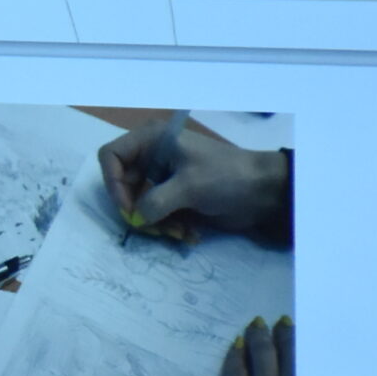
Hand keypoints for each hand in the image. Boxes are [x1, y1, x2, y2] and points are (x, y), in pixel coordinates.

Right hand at [98, 125, 289, 242]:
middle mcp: (153, 157)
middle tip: (152, 227)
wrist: (265, 192)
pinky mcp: (174, 197)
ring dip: (156, 223)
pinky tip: (189, 234)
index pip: (111, 156)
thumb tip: (136, 220)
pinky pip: (156, 214)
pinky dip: (168, 227)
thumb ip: (154, 202)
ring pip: (139, 205)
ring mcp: (163, 179)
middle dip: (138, 210)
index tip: (128, 207)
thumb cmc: (226, 177)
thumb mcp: (188, 186)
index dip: (113, 183)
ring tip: (179, 232)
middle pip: (123, 185)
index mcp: (152, 142)